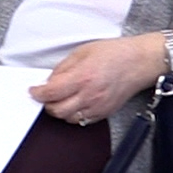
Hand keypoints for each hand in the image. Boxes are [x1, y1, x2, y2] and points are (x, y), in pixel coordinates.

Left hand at [29, 35, 159, 125]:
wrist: (139, 63)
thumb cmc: (115, 54)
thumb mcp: (82, 52)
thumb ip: (63, 67)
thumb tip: (50, 80)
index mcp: (82, 77)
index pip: (51, 92)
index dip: (38, 93)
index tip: (33, 90)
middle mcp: (90, 95)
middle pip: (57, 111)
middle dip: (46, 104)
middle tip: (44, 96)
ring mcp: (98, 107)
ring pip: (69, 119)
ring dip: (60, 111)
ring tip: (60, 99)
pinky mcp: (104, 113)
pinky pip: (83, 121)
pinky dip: (74, 115)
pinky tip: (75, 103)